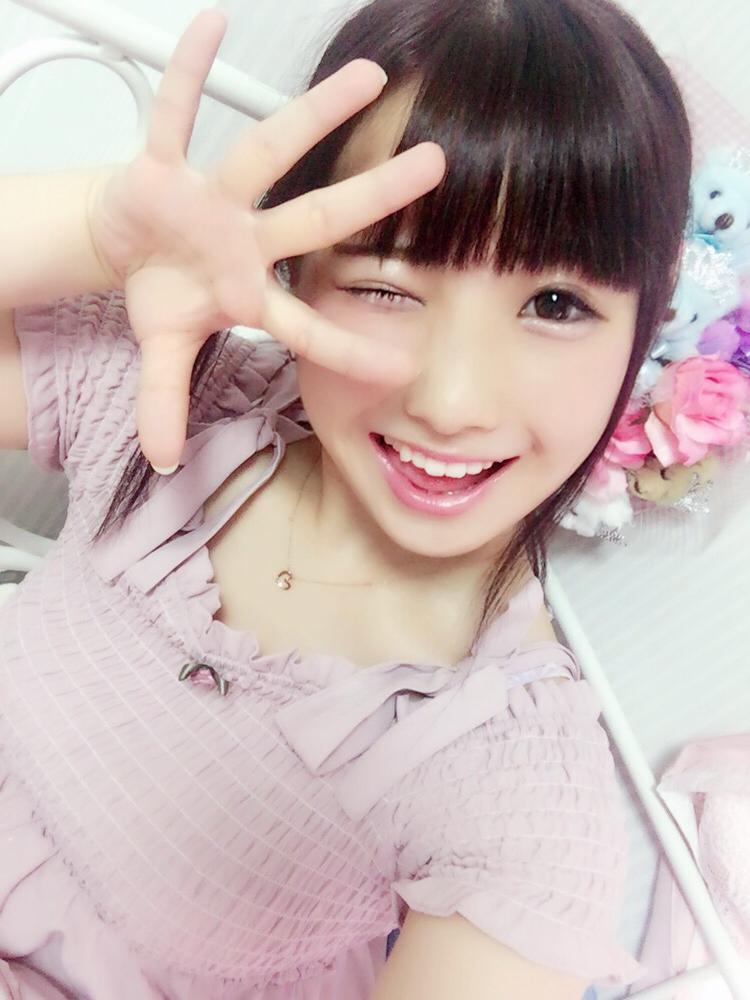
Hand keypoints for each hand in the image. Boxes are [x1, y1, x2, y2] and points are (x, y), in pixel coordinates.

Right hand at [87, 8, 445, 468]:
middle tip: (436, 165)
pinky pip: (175, 115)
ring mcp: (212, 200)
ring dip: (313, 116)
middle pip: (317, 219)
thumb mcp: (161, 348)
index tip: (407, 366)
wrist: (128, 243)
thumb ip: (164, 400)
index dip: (350, 349)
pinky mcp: (166, 167)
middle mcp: (246, 241)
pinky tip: (209, 25)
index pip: (310, 328)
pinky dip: (185, 76)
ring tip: (368, 78)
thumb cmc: (164, 290)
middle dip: (374, 198)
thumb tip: (162, 459)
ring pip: (268, 153)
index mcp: (250, 295)